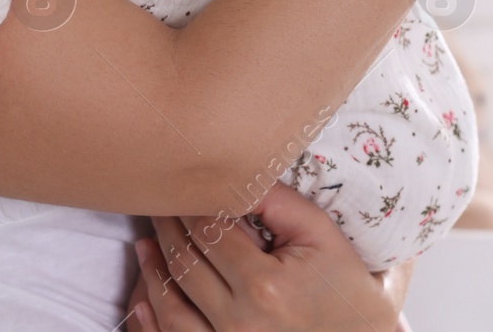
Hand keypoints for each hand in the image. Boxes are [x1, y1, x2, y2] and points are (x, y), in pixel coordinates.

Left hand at [128, 184, 409, 331]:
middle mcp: (239, 322)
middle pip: (184, 265)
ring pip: (170, 308)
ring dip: (151, 272)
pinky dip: (153, 321)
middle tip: (156, 204)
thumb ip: (278, 202)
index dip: (187, 205)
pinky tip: (143, 299)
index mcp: (263, 284)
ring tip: (144, 244)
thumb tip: (235, 176)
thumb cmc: (348, 290)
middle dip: (166, 229)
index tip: (179, 186)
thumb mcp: (323, 235)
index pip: (207, 231)